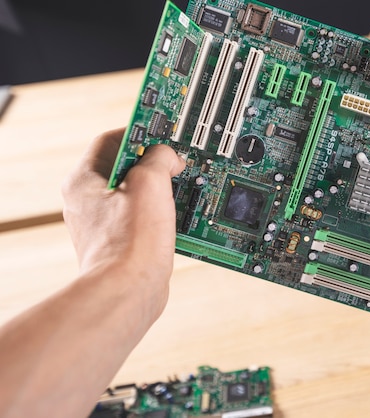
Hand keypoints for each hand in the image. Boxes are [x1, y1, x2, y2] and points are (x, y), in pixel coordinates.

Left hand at [62, 128, 185, 308]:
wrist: (129, 292)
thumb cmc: (130, 243)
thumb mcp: (149, 184)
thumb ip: (159, 158)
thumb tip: (168, 156)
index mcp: (83, 182)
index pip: (112, 139)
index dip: (141, 132)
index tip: (164, 131)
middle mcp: (88, 202)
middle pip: (127, 167)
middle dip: (156, 163)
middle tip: (179, 161)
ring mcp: (105, 224)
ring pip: (137, 193)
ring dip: (162, 188)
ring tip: (184, 187)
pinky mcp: (122, 243)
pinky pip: (143, 217)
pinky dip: (162, 212)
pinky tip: (180, 214)